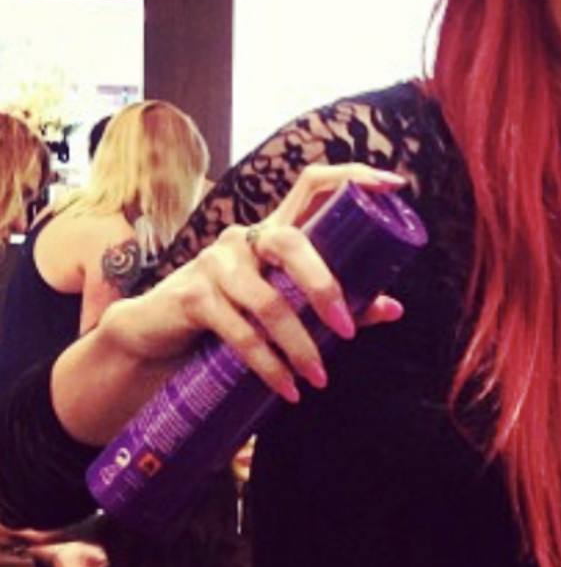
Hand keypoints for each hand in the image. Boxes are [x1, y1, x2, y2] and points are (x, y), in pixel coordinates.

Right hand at [54, 164, 407, 444]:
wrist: (159, 339)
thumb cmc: (232, 316)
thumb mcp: (285, 307)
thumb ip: (336, 304)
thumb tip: (393, 307)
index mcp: (275, 232)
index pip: (313, 185)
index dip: (353, 177)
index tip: (394, 184)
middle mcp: (245, 238)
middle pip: (292, 242)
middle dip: (325, 288)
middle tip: (348, 332)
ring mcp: (216, 263)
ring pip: (269, 302)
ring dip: (300, 346)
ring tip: (319, 379)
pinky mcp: (194, 296)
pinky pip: (241, 333)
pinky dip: (269, 366)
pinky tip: (288, 389)